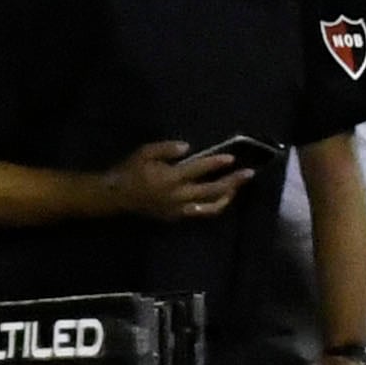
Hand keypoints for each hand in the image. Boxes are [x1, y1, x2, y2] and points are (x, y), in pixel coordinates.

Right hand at [101, 141, 244, 220]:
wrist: (117, 197)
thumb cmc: (131, 170)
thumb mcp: (145, 152)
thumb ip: (166, 149)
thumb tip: (187, 147)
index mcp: (170, 178)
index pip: (198, 170)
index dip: (216, 163)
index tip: (232, 158)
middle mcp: (178, 196)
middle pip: (211, 191)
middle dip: (232, 182)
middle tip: (248, 174)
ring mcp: (179, 210)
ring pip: (210, 207)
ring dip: (227, 197)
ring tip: (238, 187)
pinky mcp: (177, 217)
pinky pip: (201, 213)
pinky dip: (214, 206)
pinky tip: (222, 197)